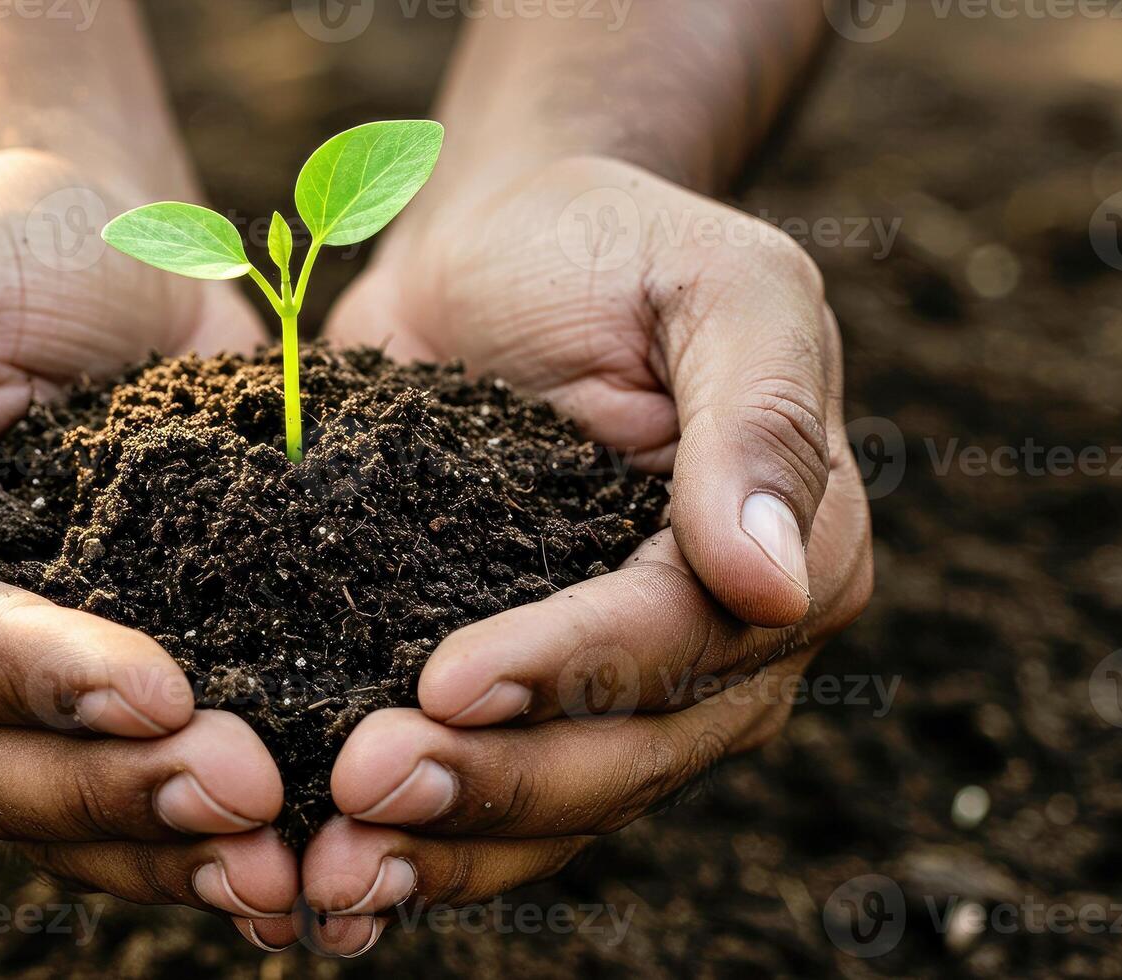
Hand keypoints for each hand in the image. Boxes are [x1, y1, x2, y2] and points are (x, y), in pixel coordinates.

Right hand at [0, 150, 305, 946]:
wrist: (93, 248)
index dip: (34, 682)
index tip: (162, 693)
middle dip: (115, 789)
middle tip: (251, 798)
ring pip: (47, 806)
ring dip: (159, 847)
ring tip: (280, 872)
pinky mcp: (71, 693)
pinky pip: (110, 789)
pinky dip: (183, 841)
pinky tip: (278, 873)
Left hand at [308, 156, 873, 948]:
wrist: (498, 248)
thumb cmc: (609, 244)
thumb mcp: (713, 282)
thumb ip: (760, 414)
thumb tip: (771, 580)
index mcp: (791, 551)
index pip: (685, 640)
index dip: (571, 673)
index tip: (447, 683)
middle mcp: (720, 646)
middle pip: (623, 754)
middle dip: (496, 783)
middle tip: (363, 788)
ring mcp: (621, 686)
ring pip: (557, 805)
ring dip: (449, 850)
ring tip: (332, 877)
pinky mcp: (523, 692)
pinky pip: (494, 793)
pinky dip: (422, 845)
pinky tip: (331, 876)